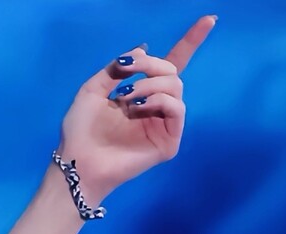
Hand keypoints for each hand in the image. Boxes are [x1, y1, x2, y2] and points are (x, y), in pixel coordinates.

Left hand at [56, 15, 216, 203]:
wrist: (76, 162)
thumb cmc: (80, 131)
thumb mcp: (92, 89)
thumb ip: (116, 68)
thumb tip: (143, 48)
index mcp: (141, 93)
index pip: (170, 64)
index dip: (190, 41)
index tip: (210, 19)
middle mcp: (155, 107)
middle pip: (172, 71)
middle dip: (151, 65)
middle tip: (127, 74)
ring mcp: (163, 125)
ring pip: (175, 86)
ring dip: (151, 83)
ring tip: (127, 96)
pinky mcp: (168, 142)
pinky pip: (177, 109)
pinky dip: (159, 101)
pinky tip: (138, 108)